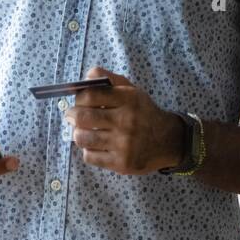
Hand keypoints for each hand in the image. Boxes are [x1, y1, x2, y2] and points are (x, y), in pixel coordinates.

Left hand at [64, 67, 185, 174]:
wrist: (167, 141)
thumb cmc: (142, 113)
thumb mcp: (131, 90)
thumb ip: (109, 79)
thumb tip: (87, 76)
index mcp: (129, 99)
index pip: (90, 95)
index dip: (79, 98)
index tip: (79, 101)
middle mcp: (127, 121)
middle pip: (82, 117)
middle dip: (72, 115)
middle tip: (72, 116)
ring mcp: (124, 144)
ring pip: (82, 138)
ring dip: (78, 134)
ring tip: (83, 131)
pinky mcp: (121, 163)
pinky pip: (89, 156)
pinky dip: (88, 150)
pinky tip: (96, 146)